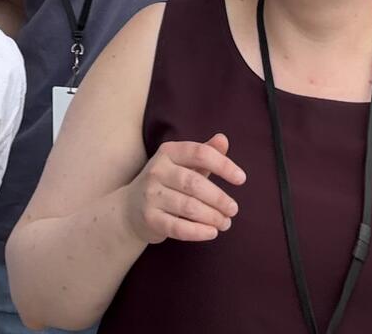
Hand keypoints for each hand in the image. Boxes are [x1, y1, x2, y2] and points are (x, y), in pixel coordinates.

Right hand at [120, 132, 244, 244]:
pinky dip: (198, 232)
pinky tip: (212, 233)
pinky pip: (177, 227)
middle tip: (233, 209)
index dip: (223, 165)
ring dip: (212, 217)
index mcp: (169, 152)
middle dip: (219, 198)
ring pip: (188, 207)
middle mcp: (157, 170)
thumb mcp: (184, 164)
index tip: (241, 179)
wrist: (130, 208)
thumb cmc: (167, 183)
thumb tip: (223, 139)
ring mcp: (151, 195)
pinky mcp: (149, 218)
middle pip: (195, 183)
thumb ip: (205, 153)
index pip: (200, 153)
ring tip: (226, 222)